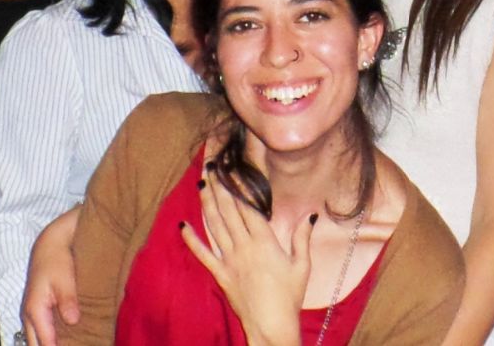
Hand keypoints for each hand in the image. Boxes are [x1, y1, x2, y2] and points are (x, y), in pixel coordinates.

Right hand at [21, 207, 80, 345]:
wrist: (49, 245)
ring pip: (35, 340)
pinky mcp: (36, 311)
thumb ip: (68, 301)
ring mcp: (30, 314)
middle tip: (74, 345)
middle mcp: (29, 316)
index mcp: (35, 310)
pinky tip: (65, 339)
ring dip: (48, 343)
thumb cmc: (57, 260)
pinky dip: (48, 338)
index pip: (45, 342)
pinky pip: (39, 332)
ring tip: (72, 343)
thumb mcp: (65, 279)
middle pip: (36, 345)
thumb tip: (73, 320)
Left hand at [180, 175, 310, 345]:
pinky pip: (203, 254)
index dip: (240, 185)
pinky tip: (183, 225)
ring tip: (201, 183)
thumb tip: (311, 215)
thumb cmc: (290, 297)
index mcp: (265, 242)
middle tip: (212, 167)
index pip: (249, 206)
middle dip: (220, 187)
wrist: (272, 326)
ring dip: (207, 204)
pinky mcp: (220, 274)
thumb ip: (302, 239)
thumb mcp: (302, 266)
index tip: (233, 168)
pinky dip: (191, 239)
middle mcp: (244, 247)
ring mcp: (230, 260)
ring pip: (215, 226)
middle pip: (229, 211)